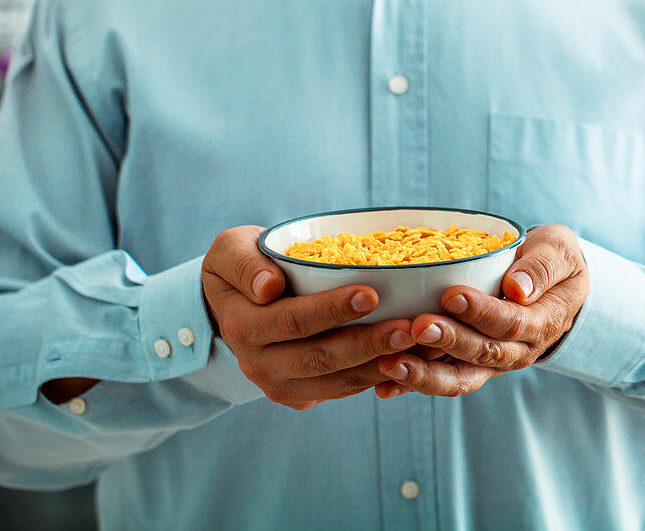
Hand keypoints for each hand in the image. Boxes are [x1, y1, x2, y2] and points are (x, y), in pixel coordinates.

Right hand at [202, 225, 416, 409]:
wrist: (233, 302)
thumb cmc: (242, 264)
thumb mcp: (230, 250)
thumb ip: (244, 264)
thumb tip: (268, 288)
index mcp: (241, 326)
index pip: (292, 321)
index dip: (331, 310)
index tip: (370, 294)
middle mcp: (257, 363)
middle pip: (319, 357)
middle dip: (367, 343)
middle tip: (407, 327)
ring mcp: (278, 384)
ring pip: (335, 382)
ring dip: (377, 366)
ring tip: (414, 344)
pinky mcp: (299, 395)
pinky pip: (340, 390)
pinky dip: (374, 377)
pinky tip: (404, 359)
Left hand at [375, 224, 588, 398]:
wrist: (555, 287)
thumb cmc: (553, 261)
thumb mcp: (559, 251)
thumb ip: (543, 267)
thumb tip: (518, 288)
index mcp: (541, 322)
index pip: (510, 322)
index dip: (481, 312)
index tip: (452, 295)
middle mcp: (517, 350)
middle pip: (481, 353)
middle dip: (447, 341)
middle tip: (416, 326)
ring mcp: (492, 363)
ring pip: (459, 377)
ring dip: (424, 375)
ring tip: (390, 365)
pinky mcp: (470, 366)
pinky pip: (443, 380)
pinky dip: (413, 386)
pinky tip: (383, 387)